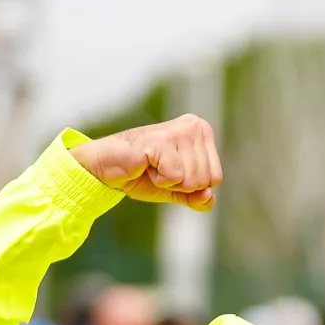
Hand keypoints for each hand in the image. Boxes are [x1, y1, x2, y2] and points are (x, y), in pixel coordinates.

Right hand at [71, 114, 221, 211]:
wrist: (108, 168)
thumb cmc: (143, 174)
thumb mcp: (178, 190)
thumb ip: (198, 198)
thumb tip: (208, 197)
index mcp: (202, 133)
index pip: (216, 177)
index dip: (192, 185)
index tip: (172, 172)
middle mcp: (194, 126)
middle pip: (205, 180)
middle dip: (180, 184)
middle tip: (159, 169)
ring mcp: (178, 131)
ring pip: (192, 180)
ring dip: (168, 182)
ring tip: (152, 167)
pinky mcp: (161, 141)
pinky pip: (175, 177)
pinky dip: (159, 180)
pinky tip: (145, 165)